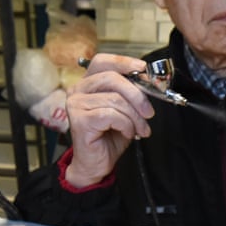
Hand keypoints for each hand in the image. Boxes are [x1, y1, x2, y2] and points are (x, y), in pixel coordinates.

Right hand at [63, 54, 155, 187]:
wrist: (96, 164)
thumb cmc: (109, 137)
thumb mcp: (124, 110)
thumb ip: (130, 93)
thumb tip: (147, 80)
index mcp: (87, 84)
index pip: (102, 62)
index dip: (123, 62)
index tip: (143, 69)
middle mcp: (77, 90)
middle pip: (112, 78)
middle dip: (137, 94)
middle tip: (149, 111)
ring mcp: (76, 104)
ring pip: (115, 99)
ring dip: (134, 116)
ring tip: (140, 129)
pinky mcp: (80, 120)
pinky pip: (112, 115)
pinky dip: (126, 125)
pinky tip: (128, 133)